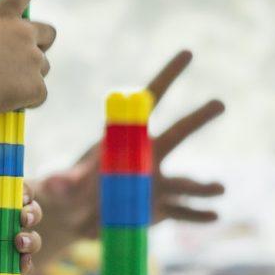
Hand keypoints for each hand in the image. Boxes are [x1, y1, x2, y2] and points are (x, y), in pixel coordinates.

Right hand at [0, 0, 56, 113]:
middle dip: (42, 43)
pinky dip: (27, 99)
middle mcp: (23, 34)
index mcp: (2, 18)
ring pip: (42, 67)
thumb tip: (2, 65)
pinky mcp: (37, 85)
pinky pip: (39, 93)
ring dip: (29, 75)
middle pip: (49, 34)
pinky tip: (8, 101)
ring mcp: (34, 59)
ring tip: (2, 86)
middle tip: (29, 56)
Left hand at [0, 185, 43, 274]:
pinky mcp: (8, 271)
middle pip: (30, 214)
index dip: (22, 191)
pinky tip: (21, 261)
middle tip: (24, 217)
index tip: (20, 194)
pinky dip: (26, 263)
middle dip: (32, 213)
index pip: (13, 194)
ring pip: (32, 239)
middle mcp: (2, 227)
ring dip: (31, 239)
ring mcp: (7, 249)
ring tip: (18, 241)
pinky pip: (25, 267)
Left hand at [34, 50, 224, 258]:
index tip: (187, 53)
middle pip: (177, 134)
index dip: (167, 76)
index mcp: (126, 139)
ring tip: (220, 189)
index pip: (150, 101)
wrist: (76, 220)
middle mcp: (147, 157)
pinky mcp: (159, 210)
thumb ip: (62, 186)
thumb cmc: (70, 193)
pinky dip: (197, 215)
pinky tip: (215, 217)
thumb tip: (53, 185)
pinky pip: (182, 211)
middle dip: (198, 118)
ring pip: (185, 182)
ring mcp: (156, 184)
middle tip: (220, 103)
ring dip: (203, 186)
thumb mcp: (63, 189)